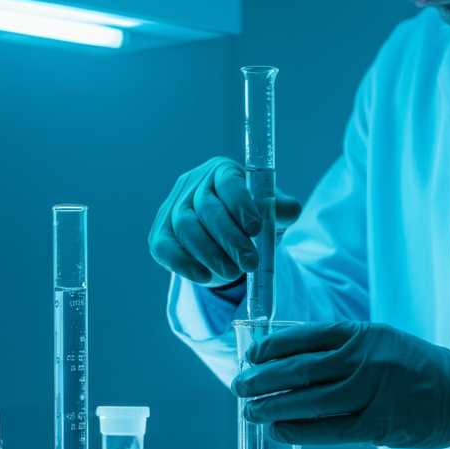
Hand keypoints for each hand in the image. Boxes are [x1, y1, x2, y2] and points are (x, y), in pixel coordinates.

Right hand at [149, 156, 301, 285]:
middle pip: (206, 209)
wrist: (228, 245)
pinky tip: (204, 276)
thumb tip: (289, 209)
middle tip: (249, 263)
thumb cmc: (252, 223)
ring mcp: (172, 208)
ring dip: (211, 254)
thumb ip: (282, 210)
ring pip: (187, 228)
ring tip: (234, 272)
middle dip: (230, 239)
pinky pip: (166, 248)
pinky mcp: (160, 235)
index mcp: (222, 172)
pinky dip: (185, 264)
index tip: (256, 229)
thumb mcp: (272, 216)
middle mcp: (193, 184)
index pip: (228, 182)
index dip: (241, 204)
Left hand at [232, 322, 449, 448]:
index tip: (249, 357)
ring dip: (273, 408)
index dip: (269, 348)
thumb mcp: (378, 339)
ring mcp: (372, 392)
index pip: (303, 337)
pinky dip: (299, 431)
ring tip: (251, 412)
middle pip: (299, 370)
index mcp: (361, 333)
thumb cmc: (412, 365)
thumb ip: (338, 346)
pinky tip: (279, 431)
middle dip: (262, 380)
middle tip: (239, 387)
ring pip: (309, 401)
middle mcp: (364, 359)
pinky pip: (328, 430)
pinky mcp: (379, 425)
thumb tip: (284, 356)